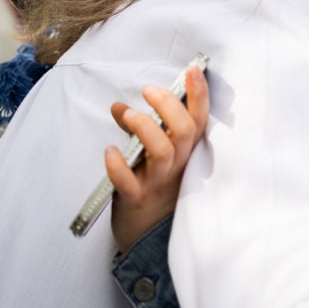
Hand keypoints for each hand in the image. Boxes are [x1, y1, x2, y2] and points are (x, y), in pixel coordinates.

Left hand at [106, 65, 209, 252]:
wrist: (146, 237)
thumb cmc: (152, 187)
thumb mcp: (151, 156)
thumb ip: (138, 130)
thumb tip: (120, 105)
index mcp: (186, 152)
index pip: (199, 119)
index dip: (198, 94)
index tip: (192, 70)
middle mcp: (178, 166)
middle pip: (183, 132)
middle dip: (167, 106)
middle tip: (148, 91)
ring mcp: (158, 183)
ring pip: (162, 152)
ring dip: (145, 128)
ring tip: (127, 114)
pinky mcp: (136, 199)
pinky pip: (129, 183)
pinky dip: (118, 165)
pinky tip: (109, 151)